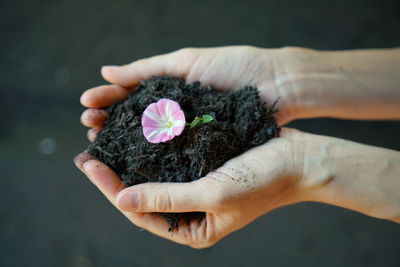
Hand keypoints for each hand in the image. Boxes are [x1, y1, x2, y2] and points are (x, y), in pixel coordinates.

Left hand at [74, 128, 309, 247]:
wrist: (299, 158)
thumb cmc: (263, 181)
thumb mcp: (213, 194)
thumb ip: (168, 199)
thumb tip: (121, 199)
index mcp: (193, 229)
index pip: (141, 212)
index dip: (111, 190)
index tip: (89, 165)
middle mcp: (191, 212)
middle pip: (143, 195)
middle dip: (114, 176)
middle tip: (87, 153)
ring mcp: (195, 188)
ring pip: (153, 177)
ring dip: (130, 160)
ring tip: (104, 142)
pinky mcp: (202, 168)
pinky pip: (169, 160)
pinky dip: (151, 149)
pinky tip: (135, 135)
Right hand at [80, 46, 309, 140]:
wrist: (278, 84)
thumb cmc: (235, 67)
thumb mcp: (188, 63)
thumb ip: (148, 70)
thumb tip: (105, 72)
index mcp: (170, 92)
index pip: (130, 98)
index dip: (108, 102)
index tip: (87, 106)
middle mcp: (176, 116)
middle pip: (135, 122)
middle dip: (110, 124)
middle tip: (89, 128)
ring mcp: (189, 136)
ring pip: (150, 143)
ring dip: (124, 144)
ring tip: (101, 143)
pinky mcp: (205, 152)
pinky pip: (174, 159)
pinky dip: (154, 160)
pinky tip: (134, 162)